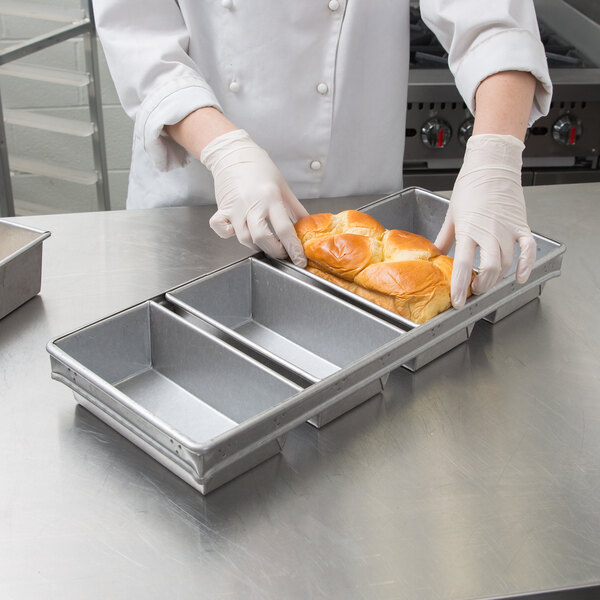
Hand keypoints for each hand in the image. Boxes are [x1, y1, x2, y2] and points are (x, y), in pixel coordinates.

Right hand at [200, 129, 307, 266]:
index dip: (293, 248)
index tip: (299, 260)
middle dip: (276, 251)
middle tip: (283, 252)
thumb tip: (308, 226)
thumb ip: (295, 209)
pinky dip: (228, 235)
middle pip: (263, 238)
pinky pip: (221, 229)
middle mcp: (252, 204)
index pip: (284, 230)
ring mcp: (235, 208)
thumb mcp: (283, 187)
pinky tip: (239, 231)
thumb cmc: (259, 168)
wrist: (234, 154)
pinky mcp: (222, 209)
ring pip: (244, 238)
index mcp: (271, 198)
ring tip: (267, 242)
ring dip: (257, 245)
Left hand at [434, 134, 536, 307]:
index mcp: (468, 230)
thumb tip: (435, 253)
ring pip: (505, 263)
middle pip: (488, 269)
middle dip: (481, 285)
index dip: (460, 287)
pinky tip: (519, 277)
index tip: (458, 301)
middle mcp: (488, 232)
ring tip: (487, 280)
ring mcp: (506, 229)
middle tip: (474, 290)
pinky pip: (528, 250)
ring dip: (497, 277)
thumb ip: (445, 237)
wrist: (491, 165)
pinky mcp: (521, 225)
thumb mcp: (451, 214)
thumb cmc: (470, 187)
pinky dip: (526, 265)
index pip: (462, 265)